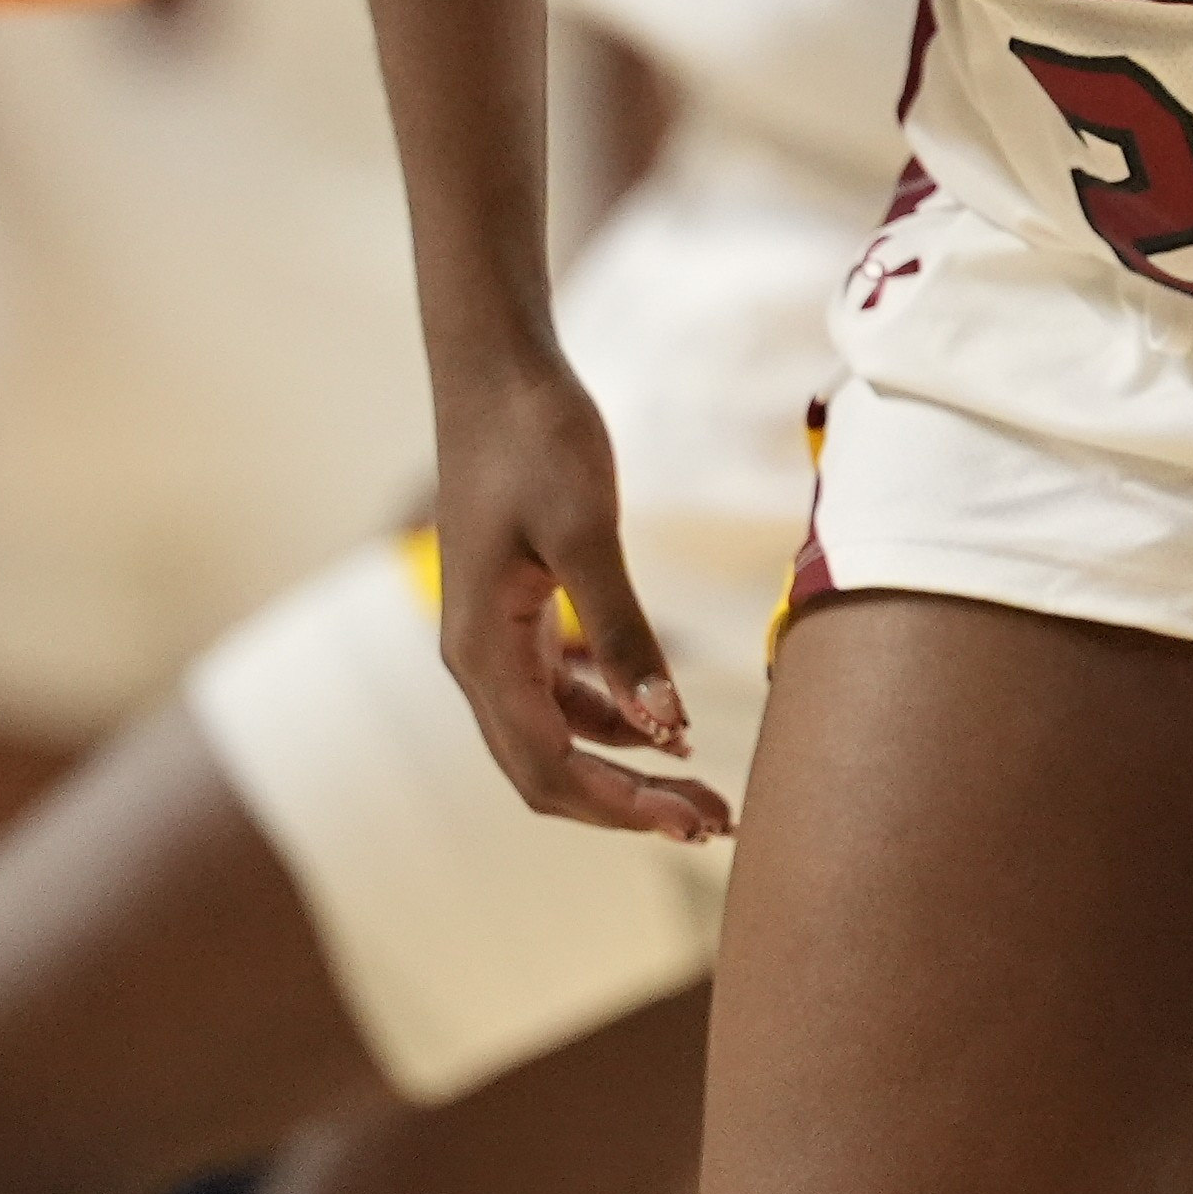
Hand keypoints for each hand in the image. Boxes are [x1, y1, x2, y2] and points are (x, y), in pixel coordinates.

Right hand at [431, 354, 727, 844]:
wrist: (497, 370)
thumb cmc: (535, 438)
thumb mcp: (586, 532)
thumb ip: (624, 632)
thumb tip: (665, 728)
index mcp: (481, 650)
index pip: (548, 767)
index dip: (619, 809)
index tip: (691, 823)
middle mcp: (476, 659)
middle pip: (548, 770)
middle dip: (627, 806)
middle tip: (715, 820)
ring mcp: (493, 639)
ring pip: (557, 736)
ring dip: (625, 768)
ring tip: (703, 781)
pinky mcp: (516, 614)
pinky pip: (560, 693)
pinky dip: (611, 717)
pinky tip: (664, 718)